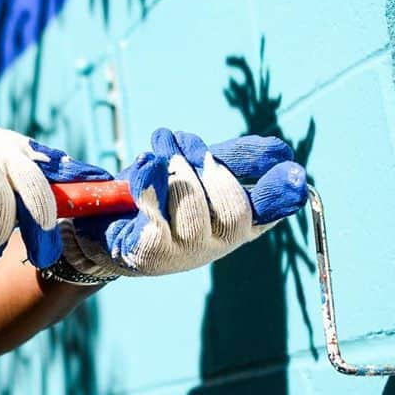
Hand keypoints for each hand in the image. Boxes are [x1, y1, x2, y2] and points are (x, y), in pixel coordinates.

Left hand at [58, 128, 307, 278]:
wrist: (100, 223)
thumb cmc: (154, 194)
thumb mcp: (195, 170)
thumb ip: (231, 159)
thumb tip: (278, 150)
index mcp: (231, 224)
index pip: (265, 212)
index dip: (281, 194)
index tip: (294, 171)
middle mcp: (212, 244)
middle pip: (231, 209)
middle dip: (207, 166)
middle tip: (181, 141)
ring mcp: (181, 253)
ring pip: (194, 208)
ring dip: (175, 166)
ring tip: (159, 145)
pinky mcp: (148, 252)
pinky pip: (157, 214)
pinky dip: (151, 180)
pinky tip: (144, 163)